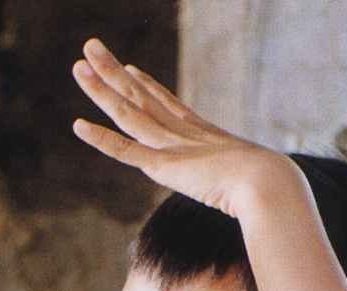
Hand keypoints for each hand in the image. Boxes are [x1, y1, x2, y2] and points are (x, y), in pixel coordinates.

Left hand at [71, 38, 303, 217]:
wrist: (269, 184)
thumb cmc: (266, 184)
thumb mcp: (245, 174)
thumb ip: (238, 175)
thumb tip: (260, 187)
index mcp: (199, 131)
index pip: (164, 101)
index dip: (144, 84)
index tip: (128, 68)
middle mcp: (179, 130)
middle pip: (138, 95)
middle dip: (111, 71)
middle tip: (89, 46)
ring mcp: (169, 145)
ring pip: (126, 111)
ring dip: (100, 89)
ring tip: (78, 65)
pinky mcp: (162, 165)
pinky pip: (125, 150)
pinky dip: (101, 139)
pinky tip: (77, 125)